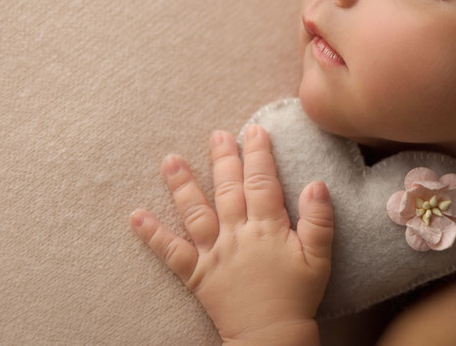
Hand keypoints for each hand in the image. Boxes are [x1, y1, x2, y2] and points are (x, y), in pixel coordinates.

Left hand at [130, 126, 333, 344]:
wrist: (270, 337)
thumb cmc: (297, 297)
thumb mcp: (319, 258)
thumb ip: (319, 220)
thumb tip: (317, 184)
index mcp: (267, 228)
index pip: (262, 182)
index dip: (258, 154)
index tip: (254, 130)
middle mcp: (237, 235)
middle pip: (228, 189)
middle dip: (223, 158)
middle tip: (217, 134)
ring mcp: (213, 253)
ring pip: (195, 212)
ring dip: (182, 184)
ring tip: (170, 159)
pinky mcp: (196, 274)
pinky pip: (171, 252)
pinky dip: (152, 234)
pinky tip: (136, 216)